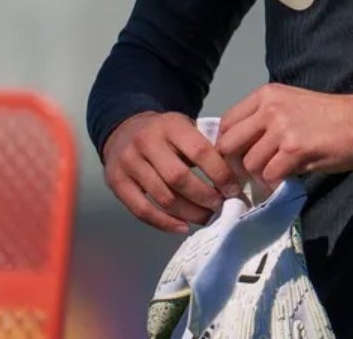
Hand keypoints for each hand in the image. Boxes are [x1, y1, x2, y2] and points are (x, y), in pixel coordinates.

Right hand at [102, 111, 241, 234]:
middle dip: (204, 196)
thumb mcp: (185, 127)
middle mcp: (147, 143)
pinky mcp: (116, 183)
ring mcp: (129, 163)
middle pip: (179, 178)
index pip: (200, 151)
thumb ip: (206, 145)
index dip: (219, 173)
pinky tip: (182, 227)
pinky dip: (164, 223)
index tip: (233, 189)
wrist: (124, 129)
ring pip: (162, 197)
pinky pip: (142, 210)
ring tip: (206, 217)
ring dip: (189, 213)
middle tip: (220, 206)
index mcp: (170, 126)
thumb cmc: (165, 133)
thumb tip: (235, 176)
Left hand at [216, 84, 352, 193]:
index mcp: (266, 94)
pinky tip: (289, 177)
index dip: (228, 145)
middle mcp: (269, 109)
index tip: (239, 157)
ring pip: (249, 164)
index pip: (226, 122)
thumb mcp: (292, 104)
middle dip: (236, 164)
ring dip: (260, 175)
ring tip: (278, 173)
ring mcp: (282, 129)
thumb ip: (265, 119)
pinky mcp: (295, 151)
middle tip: (250, 173)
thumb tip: (240, 146)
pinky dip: (276, 183)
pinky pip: (269, 175)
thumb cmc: (332, 116)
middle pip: (229, 144)